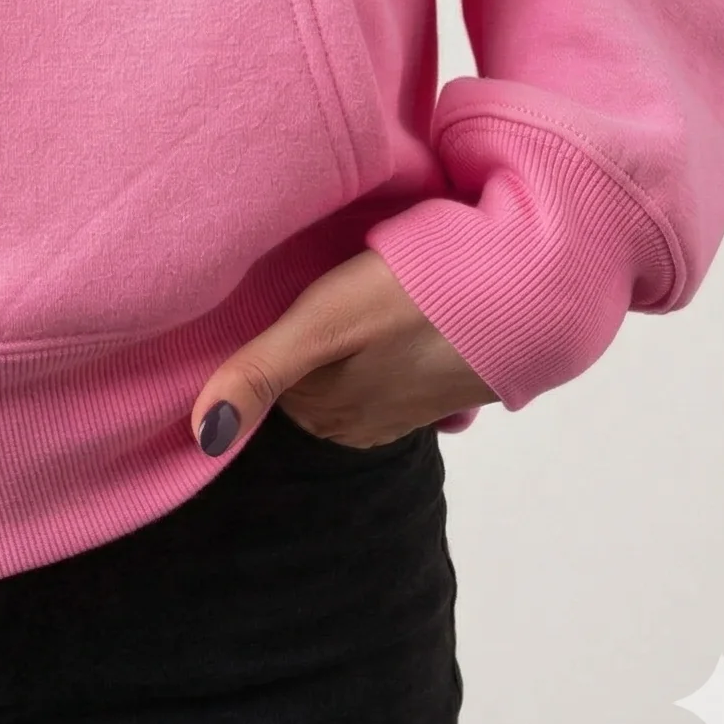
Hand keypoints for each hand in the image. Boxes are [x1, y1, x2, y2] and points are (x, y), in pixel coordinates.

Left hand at [190, 248, 499, 453]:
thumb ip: (259, 372)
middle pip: (305, 382)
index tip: (258, 298)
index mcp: (326, 413)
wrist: (521, 291)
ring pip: (347, 376)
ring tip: (345, 299)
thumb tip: (201, 436)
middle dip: (299, 348)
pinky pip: (389, 370)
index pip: (263, 383)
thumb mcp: (321, 323)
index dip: (258, 339)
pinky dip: (382, 347)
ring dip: (343, 346)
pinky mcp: (438, 386)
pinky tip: (389, 314)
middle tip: (300, 287)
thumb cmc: (411, 297)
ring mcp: (404, 407)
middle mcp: (361, 422)